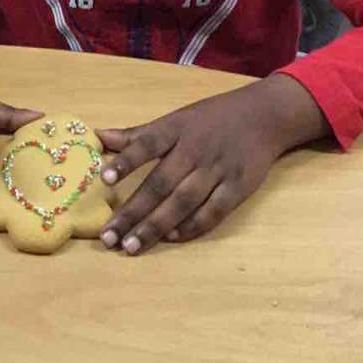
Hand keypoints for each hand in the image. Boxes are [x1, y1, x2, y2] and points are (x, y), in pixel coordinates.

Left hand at [96, 76, 326, 253]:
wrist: (264, 116)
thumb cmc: (211, 119)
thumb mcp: (175, 119)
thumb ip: (138, 134)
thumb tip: (98, 137)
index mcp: (177, 129)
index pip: (148, 144)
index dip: (127, 161)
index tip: (105, 179)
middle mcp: (195, 150)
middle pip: (161, 183)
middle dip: (133, 212)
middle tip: (109, 237)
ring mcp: (218, 170)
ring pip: (183, 202)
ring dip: (156, 226)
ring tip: (132, 246)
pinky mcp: (238, 187)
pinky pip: (212, 212)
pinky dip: (191, 226)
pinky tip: (170, 238)